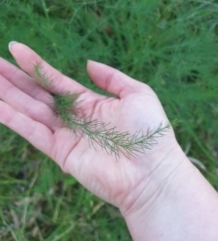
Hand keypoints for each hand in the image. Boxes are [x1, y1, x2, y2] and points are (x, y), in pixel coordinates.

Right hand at [0, 42, 179, 212]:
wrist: (152, 170)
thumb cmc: (149, 130)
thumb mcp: (136, 93)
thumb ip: (112, 77)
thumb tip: (88, 64)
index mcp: (91, 102)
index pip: (56, 81)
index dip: (37, 66)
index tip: (17, 49)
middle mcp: (75, 118)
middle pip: (38, 94)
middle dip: (14, 79)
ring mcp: (67, 135)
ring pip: (30, 111)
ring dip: (8, 95)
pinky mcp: (62, 153)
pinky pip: (32, 132)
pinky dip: (12, 119)